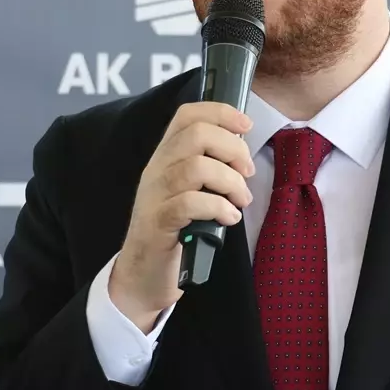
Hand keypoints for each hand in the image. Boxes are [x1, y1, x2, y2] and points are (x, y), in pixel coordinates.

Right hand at [110, 102, 255, 332]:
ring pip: (196, 167)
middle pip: (196, 135)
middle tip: (247, 173)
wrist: (142, 277)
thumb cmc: (175, 232)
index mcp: (165, 157)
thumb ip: (208, 168)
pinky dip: (218, 207)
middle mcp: (157, 169)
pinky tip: (228, 218)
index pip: (186, 115)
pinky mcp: (158, 223)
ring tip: (240, 200)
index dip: (220, 112)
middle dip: (232, 149)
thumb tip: (243, 153)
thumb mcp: (190, 191)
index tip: (247, 125)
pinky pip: (190, 202)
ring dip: (229, 182)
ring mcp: (155, 195)